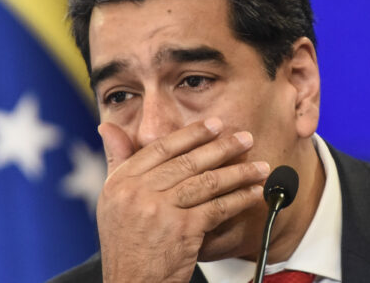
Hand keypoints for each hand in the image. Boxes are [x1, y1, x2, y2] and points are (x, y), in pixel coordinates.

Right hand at [96, 118, 268, 282]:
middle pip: (189, 162)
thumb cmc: (125, 244)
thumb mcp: (111, 200)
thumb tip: (109, 127)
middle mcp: (139, 193)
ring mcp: (161, 211)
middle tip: (246, 139)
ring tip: (260, 167)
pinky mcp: (182, 230)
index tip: (215, 125)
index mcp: (121, 182)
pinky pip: (218, 207)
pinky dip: (239, 198)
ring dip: (239, 173)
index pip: (161, 148)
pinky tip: (254, 193)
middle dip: (223, 148)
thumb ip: (116, 161)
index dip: (192, 134)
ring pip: (207, 182)